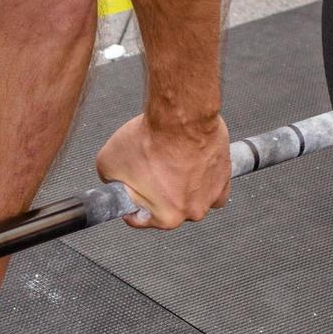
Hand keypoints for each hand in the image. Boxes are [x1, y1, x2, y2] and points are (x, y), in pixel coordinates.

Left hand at [95, 113, 231, 229]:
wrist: (181, 114)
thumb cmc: (151, 139)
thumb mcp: (108, 163)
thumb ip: (111, 181)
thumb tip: (115, 182)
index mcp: (166, 217)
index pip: (140, 219)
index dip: (130, 205)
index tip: (129, 194)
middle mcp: (192, 212)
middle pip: (168, 209)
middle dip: (156, 193)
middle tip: (148, 171)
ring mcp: (210, 194)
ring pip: (190, 198)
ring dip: (180, 185)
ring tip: (169, 163)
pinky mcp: (224, 176)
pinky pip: (212, 187)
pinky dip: (202, 178)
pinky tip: (190, 165)